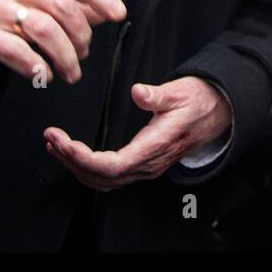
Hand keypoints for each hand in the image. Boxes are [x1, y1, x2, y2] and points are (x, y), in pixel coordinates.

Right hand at [0, 0, 124, 83]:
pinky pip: (10, 48)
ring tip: (68, 73)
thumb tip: (102, 11)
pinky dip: (34, 65)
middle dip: (81, 36)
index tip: (118, 14)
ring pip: (41, 28)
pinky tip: (42, 75)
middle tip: (82, 58)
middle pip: (60, 5)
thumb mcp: (22, 0)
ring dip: (64, 56)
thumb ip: (60, 3)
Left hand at [44, 77, 230, 189]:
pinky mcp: (142, 164)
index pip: (111, 166)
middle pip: (101, 177)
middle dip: (71, 160)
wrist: (219, 112)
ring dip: (76, 166)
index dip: (82, 158)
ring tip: (55, 145)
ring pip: (103, 180)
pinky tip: (74, 153)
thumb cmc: (199, 100)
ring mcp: (146, 167)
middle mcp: (148, 164)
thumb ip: (157, 95)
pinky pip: (110, 176)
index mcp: (155, 147)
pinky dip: (87, 168)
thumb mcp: (180, 91)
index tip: (62, 139)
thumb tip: (138, 92)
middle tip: (51, 138)